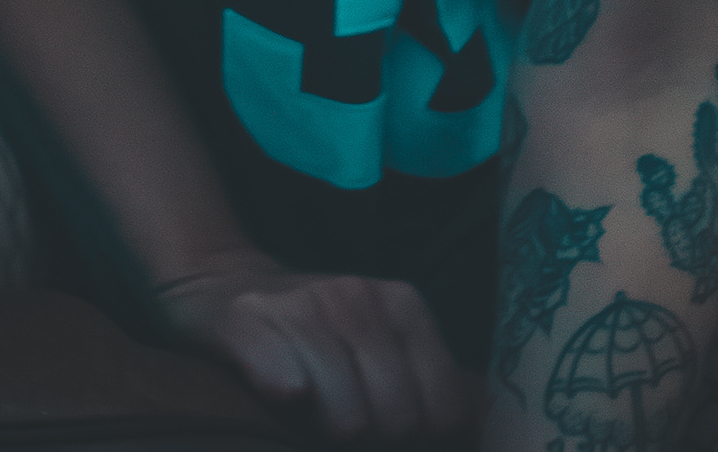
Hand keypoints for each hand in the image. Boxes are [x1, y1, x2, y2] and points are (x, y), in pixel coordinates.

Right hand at [155, 251, 483, 440]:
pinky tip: (281, 394)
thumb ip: (437, 380)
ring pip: (344, 417)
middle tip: (342, 423)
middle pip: (394, 420)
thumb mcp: (384, 341)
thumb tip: (493, 425)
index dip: (417, 438)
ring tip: (310, 414)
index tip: (387, 430)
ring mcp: (305, 306)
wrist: (224, 282)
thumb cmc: (318, 331)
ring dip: (325, 432)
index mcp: (404, 304)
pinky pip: (286, 383)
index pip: (441, 409)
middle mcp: (359, 296)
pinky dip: (286, 398)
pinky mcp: (251, 322)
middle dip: (371, 440)